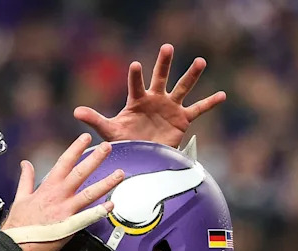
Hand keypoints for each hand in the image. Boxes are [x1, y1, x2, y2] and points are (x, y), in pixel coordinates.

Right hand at [0, 133, 123, 250]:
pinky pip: (87, 217)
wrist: (15, 245)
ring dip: (106, 183)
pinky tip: (111, 205)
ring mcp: (65, 210)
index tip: (86, 137)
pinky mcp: (68, 226)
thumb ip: (26, 179)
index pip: (64, 162)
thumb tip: (25, 164)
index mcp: (47, 187)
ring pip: (89, 193)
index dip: (76, 148)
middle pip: (80, 172)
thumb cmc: (18, 225)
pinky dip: (99, 211)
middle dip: (95, 158)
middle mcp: (58, 195)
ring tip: (119, 174)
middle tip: (108, 147)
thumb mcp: (20, 197)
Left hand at [74, 43, 226, 148]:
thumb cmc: (125, 140)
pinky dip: (210, 103)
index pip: (136, 84)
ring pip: (182, 88)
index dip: (136, 76)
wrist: (143, 156)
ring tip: (200, 61)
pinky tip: (222, 95)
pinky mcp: (182, 119)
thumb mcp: (110, 131)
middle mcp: (155, 99)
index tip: (136, 65)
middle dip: (164, 64)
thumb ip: (95, 119)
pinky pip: (198, 109)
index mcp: (137, 100)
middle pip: (160, 78)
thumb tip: (76, 111)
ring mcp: (170, 107)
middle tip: (167, 47)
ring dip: (191, 75)